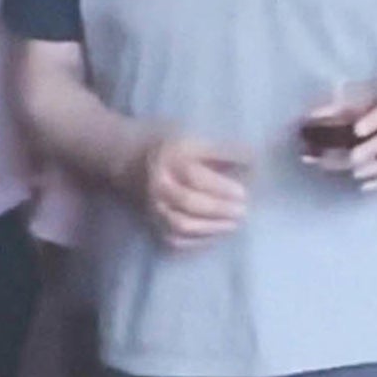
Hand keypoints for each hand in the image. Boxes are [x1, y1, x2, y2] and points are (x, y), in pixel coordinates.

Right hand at [137, 126, 253, 248]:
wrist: (124, 157)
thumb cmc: (165, 142)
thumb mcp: (190, 136)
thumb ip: (218, 152)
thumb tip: (253, 163)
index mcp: (168, 157)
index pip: (196, 174)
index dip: (222, 184)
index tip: (246, 186)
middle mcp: (158, 183)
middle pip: (189, 201)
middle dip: (220, 207)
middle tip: (244, 207)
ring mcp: (154, 206)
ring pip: (182, 224)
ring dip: (212, 227)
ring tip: (235, 222)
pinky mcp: (152, 222)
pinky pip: (175, 239)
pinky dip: (198, 240)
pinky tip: (217, 232)